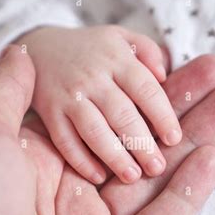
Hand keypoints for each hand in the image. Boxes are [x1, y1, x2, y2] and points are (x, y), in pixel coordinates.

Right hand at [16, 26, 181, 183]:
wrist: (40, 49)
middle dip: (142, 144)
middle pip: (122, 114)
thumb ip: (147, 51)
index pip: (145, 89)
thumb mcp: (121, 37)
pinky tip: (98, 177)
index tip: (174, 139)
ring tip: (132, 176)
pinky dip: (80, 160)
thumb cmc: (92, 50)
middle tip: (158, 168)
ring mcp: (69, 96)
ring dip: (114, 156)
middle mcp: (92, 78)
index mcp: (116, 59)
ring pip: (94, 131)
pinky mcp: (50, 113)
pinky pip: (65, 140)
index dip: (162, 116)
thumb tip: (164, 76)